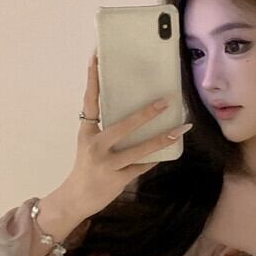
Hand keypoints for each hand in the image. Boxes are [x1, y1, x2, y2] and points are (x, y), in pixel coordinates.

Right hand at [62, 52, 191, 218]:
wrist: (75, 198)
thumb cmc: (86, 166)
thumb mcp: (90, 144)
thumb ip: (106, 129)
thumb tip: (134, 112)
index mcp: (87, 132)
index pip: (90, 101)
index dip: (93, 79)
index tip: (96, 57)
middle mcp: (96, 146)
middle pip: (123, 126)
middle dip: (145, 114)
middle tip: (165, 101)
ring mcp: (107, 164)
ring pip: (139, 150)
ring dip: (162, 139)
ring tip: (180, 129)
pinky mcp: (118, 179)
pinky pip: (142, 166)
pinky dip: (155, 159)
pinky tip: (170, 150)